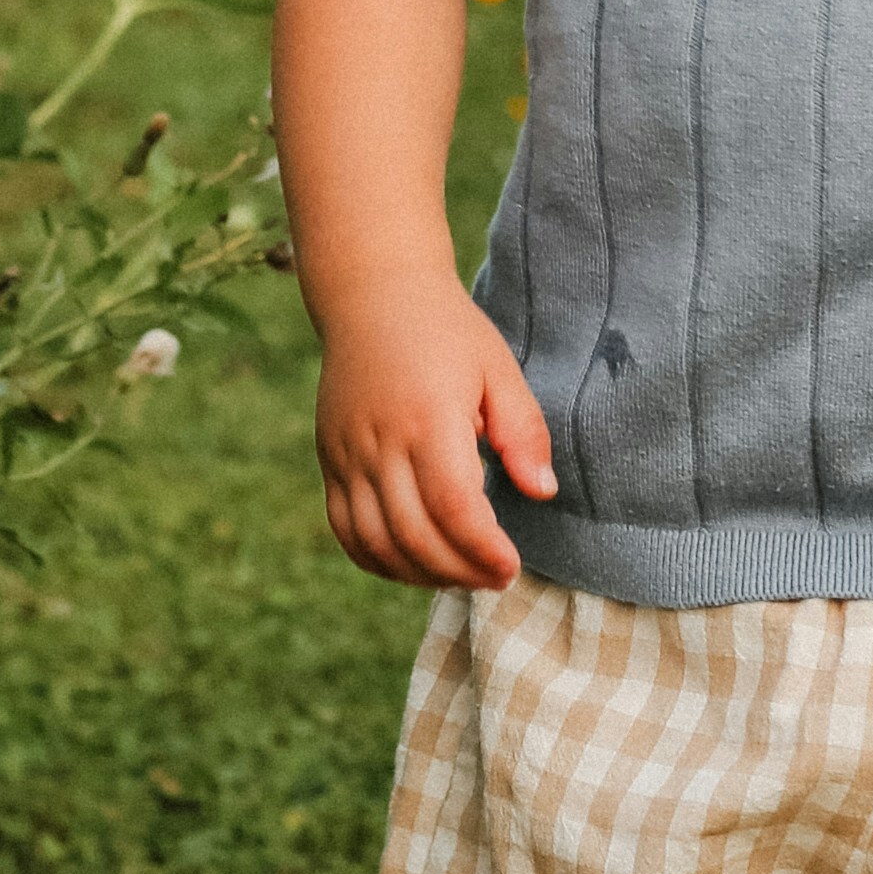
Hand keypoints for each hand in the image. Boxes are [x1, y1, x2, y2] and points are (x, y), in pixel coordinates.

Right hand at [315, 272, 557, 586]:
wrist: (373, 295)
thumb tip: (542, 492)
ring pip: (376, 541)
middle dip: (459, 571)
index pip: (454, 506)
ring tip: (460, 575)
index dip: (482, 549)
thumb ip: (523, 432)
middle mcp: (380, 441)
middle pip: (414, 534)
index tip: (511, 566)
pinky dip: (378, 560)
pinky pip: (345, 530)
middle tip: (494, 578)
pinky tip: (414, 565)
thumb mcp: (498, 369)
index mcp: (428, 417)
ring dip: (419, 574)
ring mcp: (347, 454)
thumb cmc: (447, 331)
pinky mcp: (330, 460)